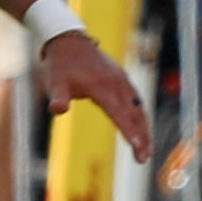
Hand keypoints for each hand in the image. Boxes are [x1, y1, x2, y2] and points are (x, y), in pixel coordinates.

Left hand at [40, 29, 153, 161]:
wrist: (69, 41)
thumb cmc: (61, 66)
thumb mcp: (54, 83)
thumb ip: (58, 97)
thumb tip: (57, 109)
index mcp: (101, 86)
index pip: (118, 112)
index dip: (128, 130)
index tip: (136, 146)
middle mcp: (117, 83)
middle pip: (134, 114)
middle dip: (141, 137)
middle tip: (144, 159)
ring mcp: (122, 81)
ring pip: (139, 109)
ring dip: (145, 130)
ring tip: (147, 151)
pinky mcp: (123, 80)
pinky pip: (137, 102)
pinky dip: (141, 118)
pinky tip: (143, 131)